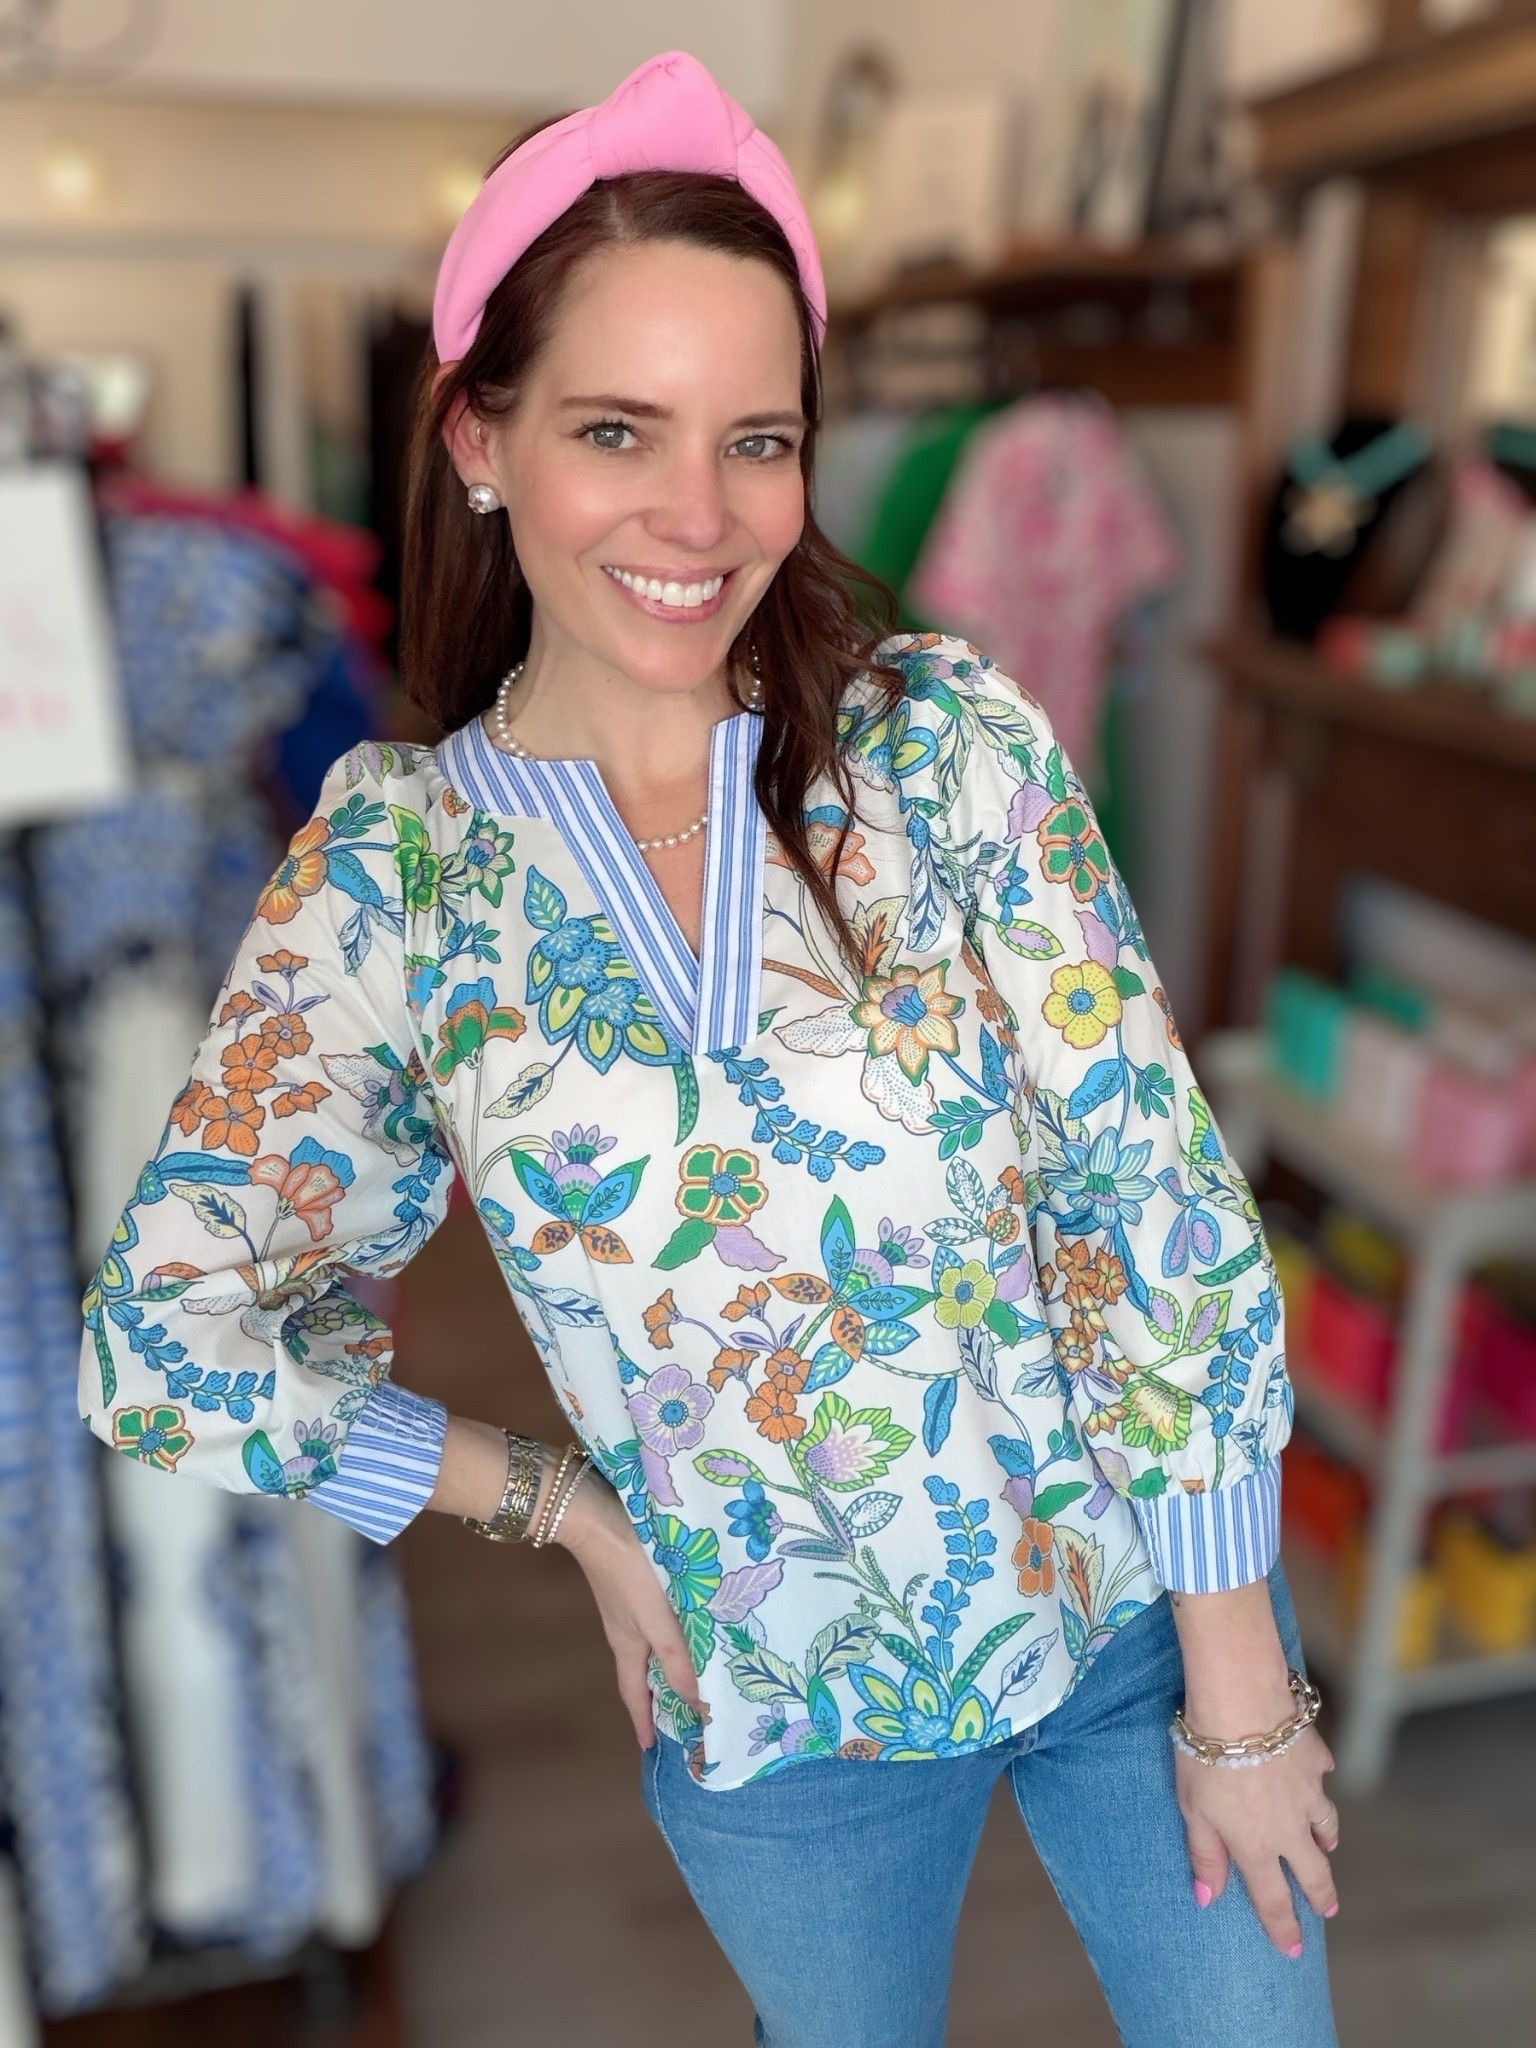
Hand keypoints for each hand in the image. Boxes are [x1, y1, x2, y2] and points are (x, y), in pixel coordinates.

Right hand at [555, 1472, 702, 1748]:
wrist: (598, 1518)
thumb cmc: (628, 1573)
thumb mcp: (656, 1619)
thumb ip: (677, 1658)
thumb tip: (697, 1701)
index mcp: (628, 1645)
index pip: (636, 1695)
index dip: (644, 1721)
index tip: (651, 1749)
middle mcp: (627, 1629)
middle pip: (644, 1671)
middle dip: (660, 1693)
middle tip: (683, 1710)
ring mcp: (630, 1603)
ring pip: (653, 1644)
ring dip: (671, 1660)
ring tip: (697, 1669)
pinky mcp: (637, 1579)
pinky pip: (659, 1617)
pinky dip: (674, 1628)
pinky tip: (692, 1617)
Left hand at [1177, 1722, 1339, 1954]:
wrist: (1242, 1701)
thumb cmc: (1207, 1756)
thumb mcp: (1193, 1810)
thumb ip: (1205, 1855)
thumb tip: (1207, 1899)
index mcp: (1256, 1845)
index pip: (1273, 1899)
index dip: (1283, 1927)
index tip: (1293, 1949)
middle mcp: (1290, 1826)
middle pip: (1312, 1870)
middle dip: (1321, 1894)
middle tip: (1328, 1908)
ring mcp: (1308, 1792)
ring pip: (1326, 1826)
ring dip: (1327, 1841)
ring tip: (1329, 1848)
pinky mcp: (1316, 1758)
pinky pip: (1322, 1777)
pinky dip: (1320, 1784)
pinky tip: (1319, 1778)